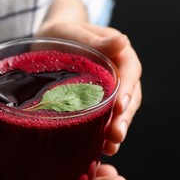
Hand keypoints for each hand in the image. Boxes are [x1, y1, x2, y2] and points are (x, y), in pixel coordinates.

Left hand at [36, 21, 141, 154]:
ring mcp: (108, 89)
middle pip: (129, 97)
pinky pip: (104, 116)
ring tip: (110, 147)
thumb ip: (96, 40)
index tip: (120, 106)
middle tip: (116, 136)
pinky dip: (103, 132)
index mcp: (118, 53)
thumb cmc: (62, 32)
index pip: (130, 72)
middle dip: (123, 118)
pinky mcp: (95, 101)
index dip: (127, 90)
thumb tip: (122, 41)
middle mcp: (118, 73)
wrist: (49, 39)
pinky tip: (99, 147)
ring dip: (116, 129)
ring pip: (119, 111)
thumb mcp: (74, 31)